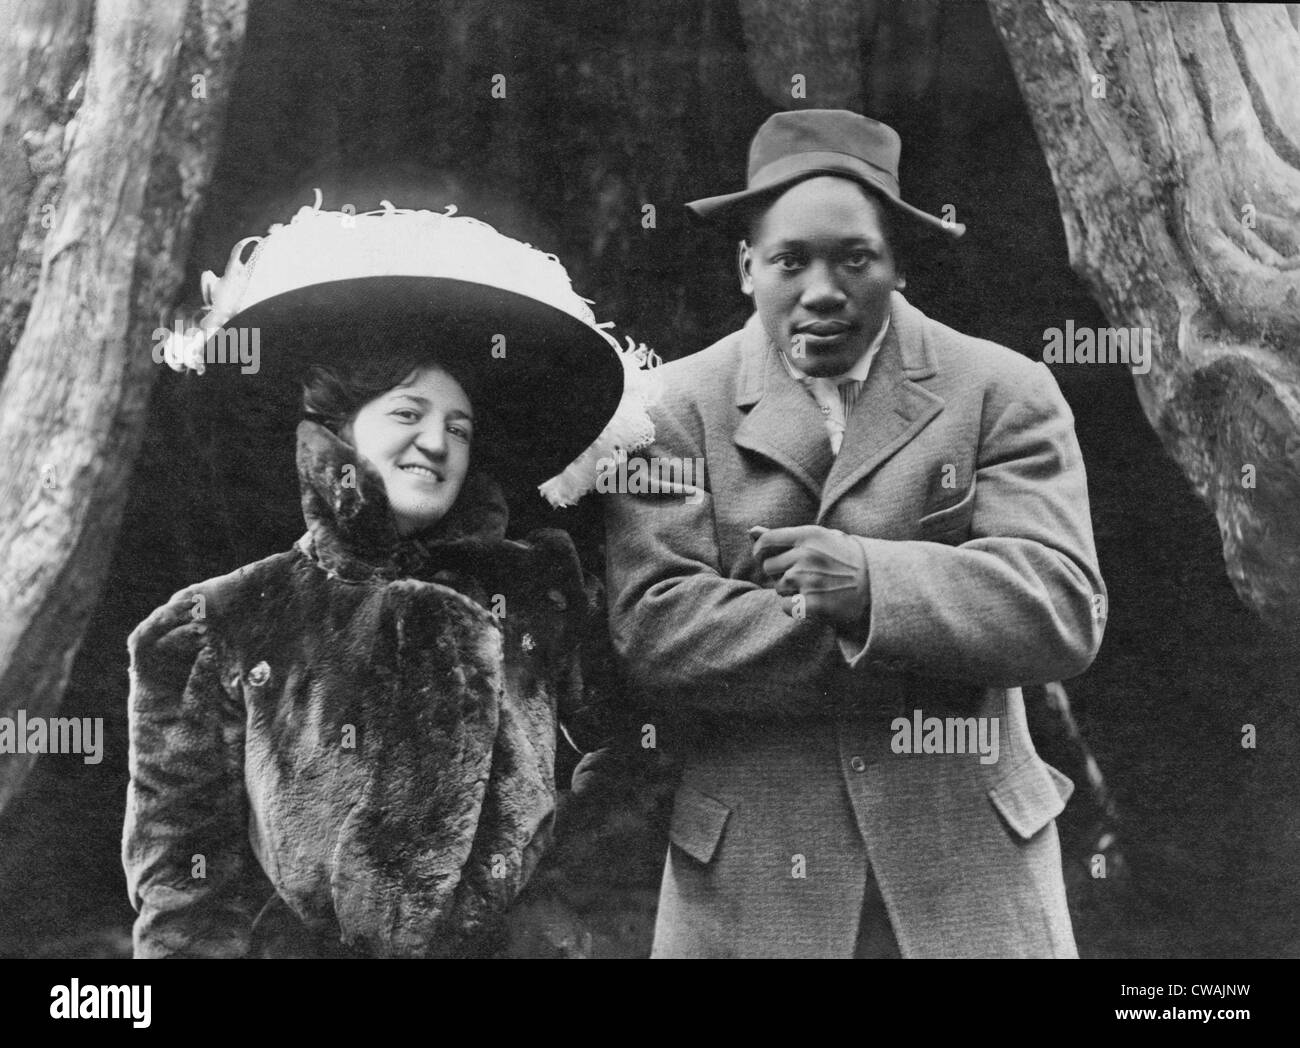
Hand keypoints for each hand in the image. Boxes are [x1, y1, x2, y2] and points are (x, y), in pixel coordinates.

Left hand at [750, 525, 869, 627]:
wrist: (879, 583)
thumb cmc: (847, 558)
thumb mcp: (821, 539)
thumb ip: (784, 536)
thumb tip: (750, 532)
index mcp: (809, 534)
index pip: (766, 540)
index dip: (760, 550)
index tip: (763, 556)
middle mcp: (806, 555)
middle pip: (769, 566)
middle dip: (779, 572)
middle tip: (802, 575)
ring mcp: (808, 579)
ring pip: (778, 587)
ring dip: (789, 590)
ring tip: (813, 587)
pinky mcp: (812, 603)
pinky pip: (785, 606)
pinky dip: (794, 607)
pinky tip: (811, 602)